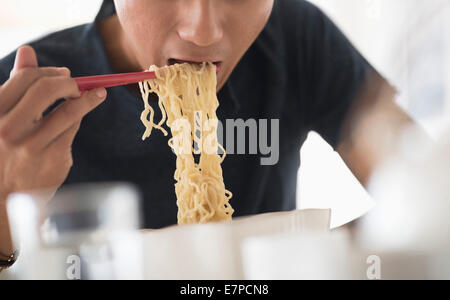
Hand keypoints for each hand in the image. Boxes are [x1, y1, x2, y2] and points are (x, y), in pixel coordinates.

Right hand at [0, 46, 106, 199]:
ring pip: (68, 111)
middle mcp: (7, 129)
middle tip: (79, 84)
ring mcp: (31, 147)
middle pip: (47, 90)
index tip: (65, 74)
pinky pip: (73, 131)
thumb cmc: (4, 150)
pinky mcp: (53, 160)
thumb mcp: (2, 116)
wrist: (4, 198)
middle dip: (69, 82)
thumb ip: (15, 84)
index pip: (26, 78)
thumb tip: (28, 51)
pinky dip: (78, 120)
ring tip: (98, 93)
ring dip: (89, 98)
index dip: (50, 72)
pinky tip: (80, 117)